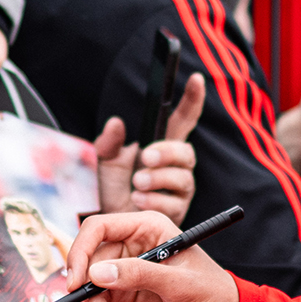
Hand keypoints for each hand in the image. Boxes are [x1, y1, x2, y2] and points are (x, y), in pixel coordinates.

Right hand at [64, 211, 237, 301]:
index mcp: (146, 228)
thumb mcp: (179, 283)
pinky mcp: (122, 296)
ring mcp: (124, 272)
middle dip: (89, 297)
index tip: (76, 282)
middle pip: (87, 264)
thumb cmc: (212, 293)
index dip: (80, 252)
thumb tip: (96, 274)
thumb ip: (139, 275)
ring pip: (88, 290)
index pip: (98, 229)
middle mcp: (131, 247)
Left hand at [95, 73, 205, 221]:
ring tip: (136, 183)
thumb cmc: (109, 188)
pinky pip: (174, 203)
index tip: (196, 80)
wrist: (108, 222)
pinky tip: (138, 200)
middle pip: (186, 152)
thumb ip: (108, 143)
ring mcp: (178, 189)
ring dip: (158, 179)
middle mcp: (174, 166)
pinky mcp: (177, 212)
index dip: (192, 100)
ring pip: (183, 178)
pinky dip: (154, 200)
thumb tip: (116, 123)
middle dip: (167, 153)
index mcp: (160, 146)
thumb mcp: (104, 161)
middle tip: (146, 157)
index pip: (182, 120)